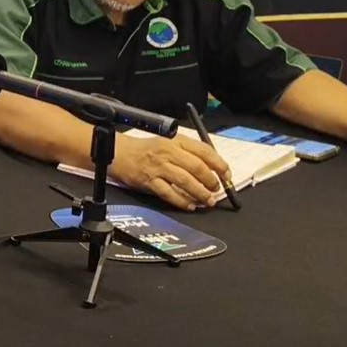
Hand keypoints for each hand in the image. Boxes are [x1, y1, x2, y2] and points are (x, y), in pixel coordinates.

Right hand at [110, 133, 229, 210]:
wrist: (120, 154)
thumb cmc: (146, 149)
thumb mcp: (168, 142)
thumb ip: (189, 152)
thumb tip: (212, 168)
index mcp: (176, 141)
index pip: (204, 151)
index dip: (219, 164)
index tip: (226, 174)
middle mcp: (168, 153)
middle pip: (197, 168)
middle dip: (211, 181)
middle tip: (216, 189)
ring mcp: (158, 168)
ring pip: (186, 182)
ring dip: (200, 193)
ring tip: (208, 200)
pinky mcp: (150, 181)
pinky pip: (169, 194)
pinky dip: (182, 201)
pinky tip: (189, 205)